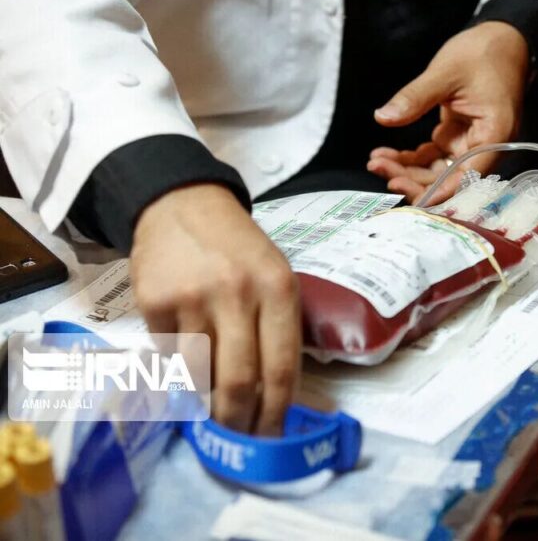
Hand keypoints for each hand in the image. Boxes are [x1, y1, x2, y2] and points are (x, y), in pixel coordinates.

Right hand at [131, 183, 300, 434]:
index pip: (281, 367)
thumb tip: (279, 394)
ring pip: (199, 375)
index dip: (277, 411)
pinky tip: (184, 366)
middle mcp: (238, 294)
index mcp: (278, 289)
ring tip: (211, 405)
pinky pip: (168, 356)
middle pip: (239, 381)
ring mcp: (192, 299)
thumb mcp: (276, 276)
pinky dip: (177, 371)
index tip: (272, 434)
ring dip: (205, 400)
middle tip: (237, 435)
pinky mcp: (153, 303)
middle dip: (239, 419)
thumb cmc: (239, 250)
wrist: (183, 205)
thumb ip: (280, 327)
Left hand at [368, 21, 529, 202]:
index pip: (468, 176)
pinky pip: (434, 157)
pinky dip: (411, 159)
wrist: (501, 40)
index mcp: (495, 135)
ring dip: (408, 171)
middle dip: (414, 179)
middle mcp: (486, 146)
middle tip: (379, 170)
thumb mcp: (445, 72)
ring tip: (376, 162)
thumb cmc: (483, 53)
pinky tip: (386, 155)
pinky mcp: (458, 137)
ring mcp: (471, 143)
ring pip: (439, 171)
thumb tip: (384, 117)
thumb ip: (416, 97)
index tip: (406, 191)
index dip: (439, 190)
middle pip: (451, 179)